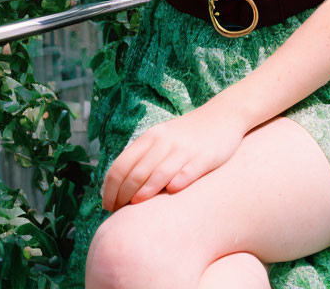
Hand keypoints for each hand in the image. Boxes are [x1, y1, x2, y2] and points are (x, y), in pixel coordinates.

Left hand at [100, 104, 246, 212]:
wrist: (222, 116)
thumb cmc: (186, 135)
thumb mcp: (161, 139)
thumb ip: (143, 158)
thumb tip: (119, 189)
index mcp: (149, 138)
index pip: (120, 166)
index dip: (110, 189)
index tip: (107, 206)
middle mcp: (163, 142)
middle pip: (136, 173)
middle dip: (123, 196)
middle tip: (118, 213)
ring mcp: (184, 149)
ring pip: (158, 174)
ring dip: (145, 193)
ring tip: (135, 207)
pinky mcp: (204, 156)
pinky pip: (187, 172)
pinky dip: (178, 182)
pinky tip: (171, 193)